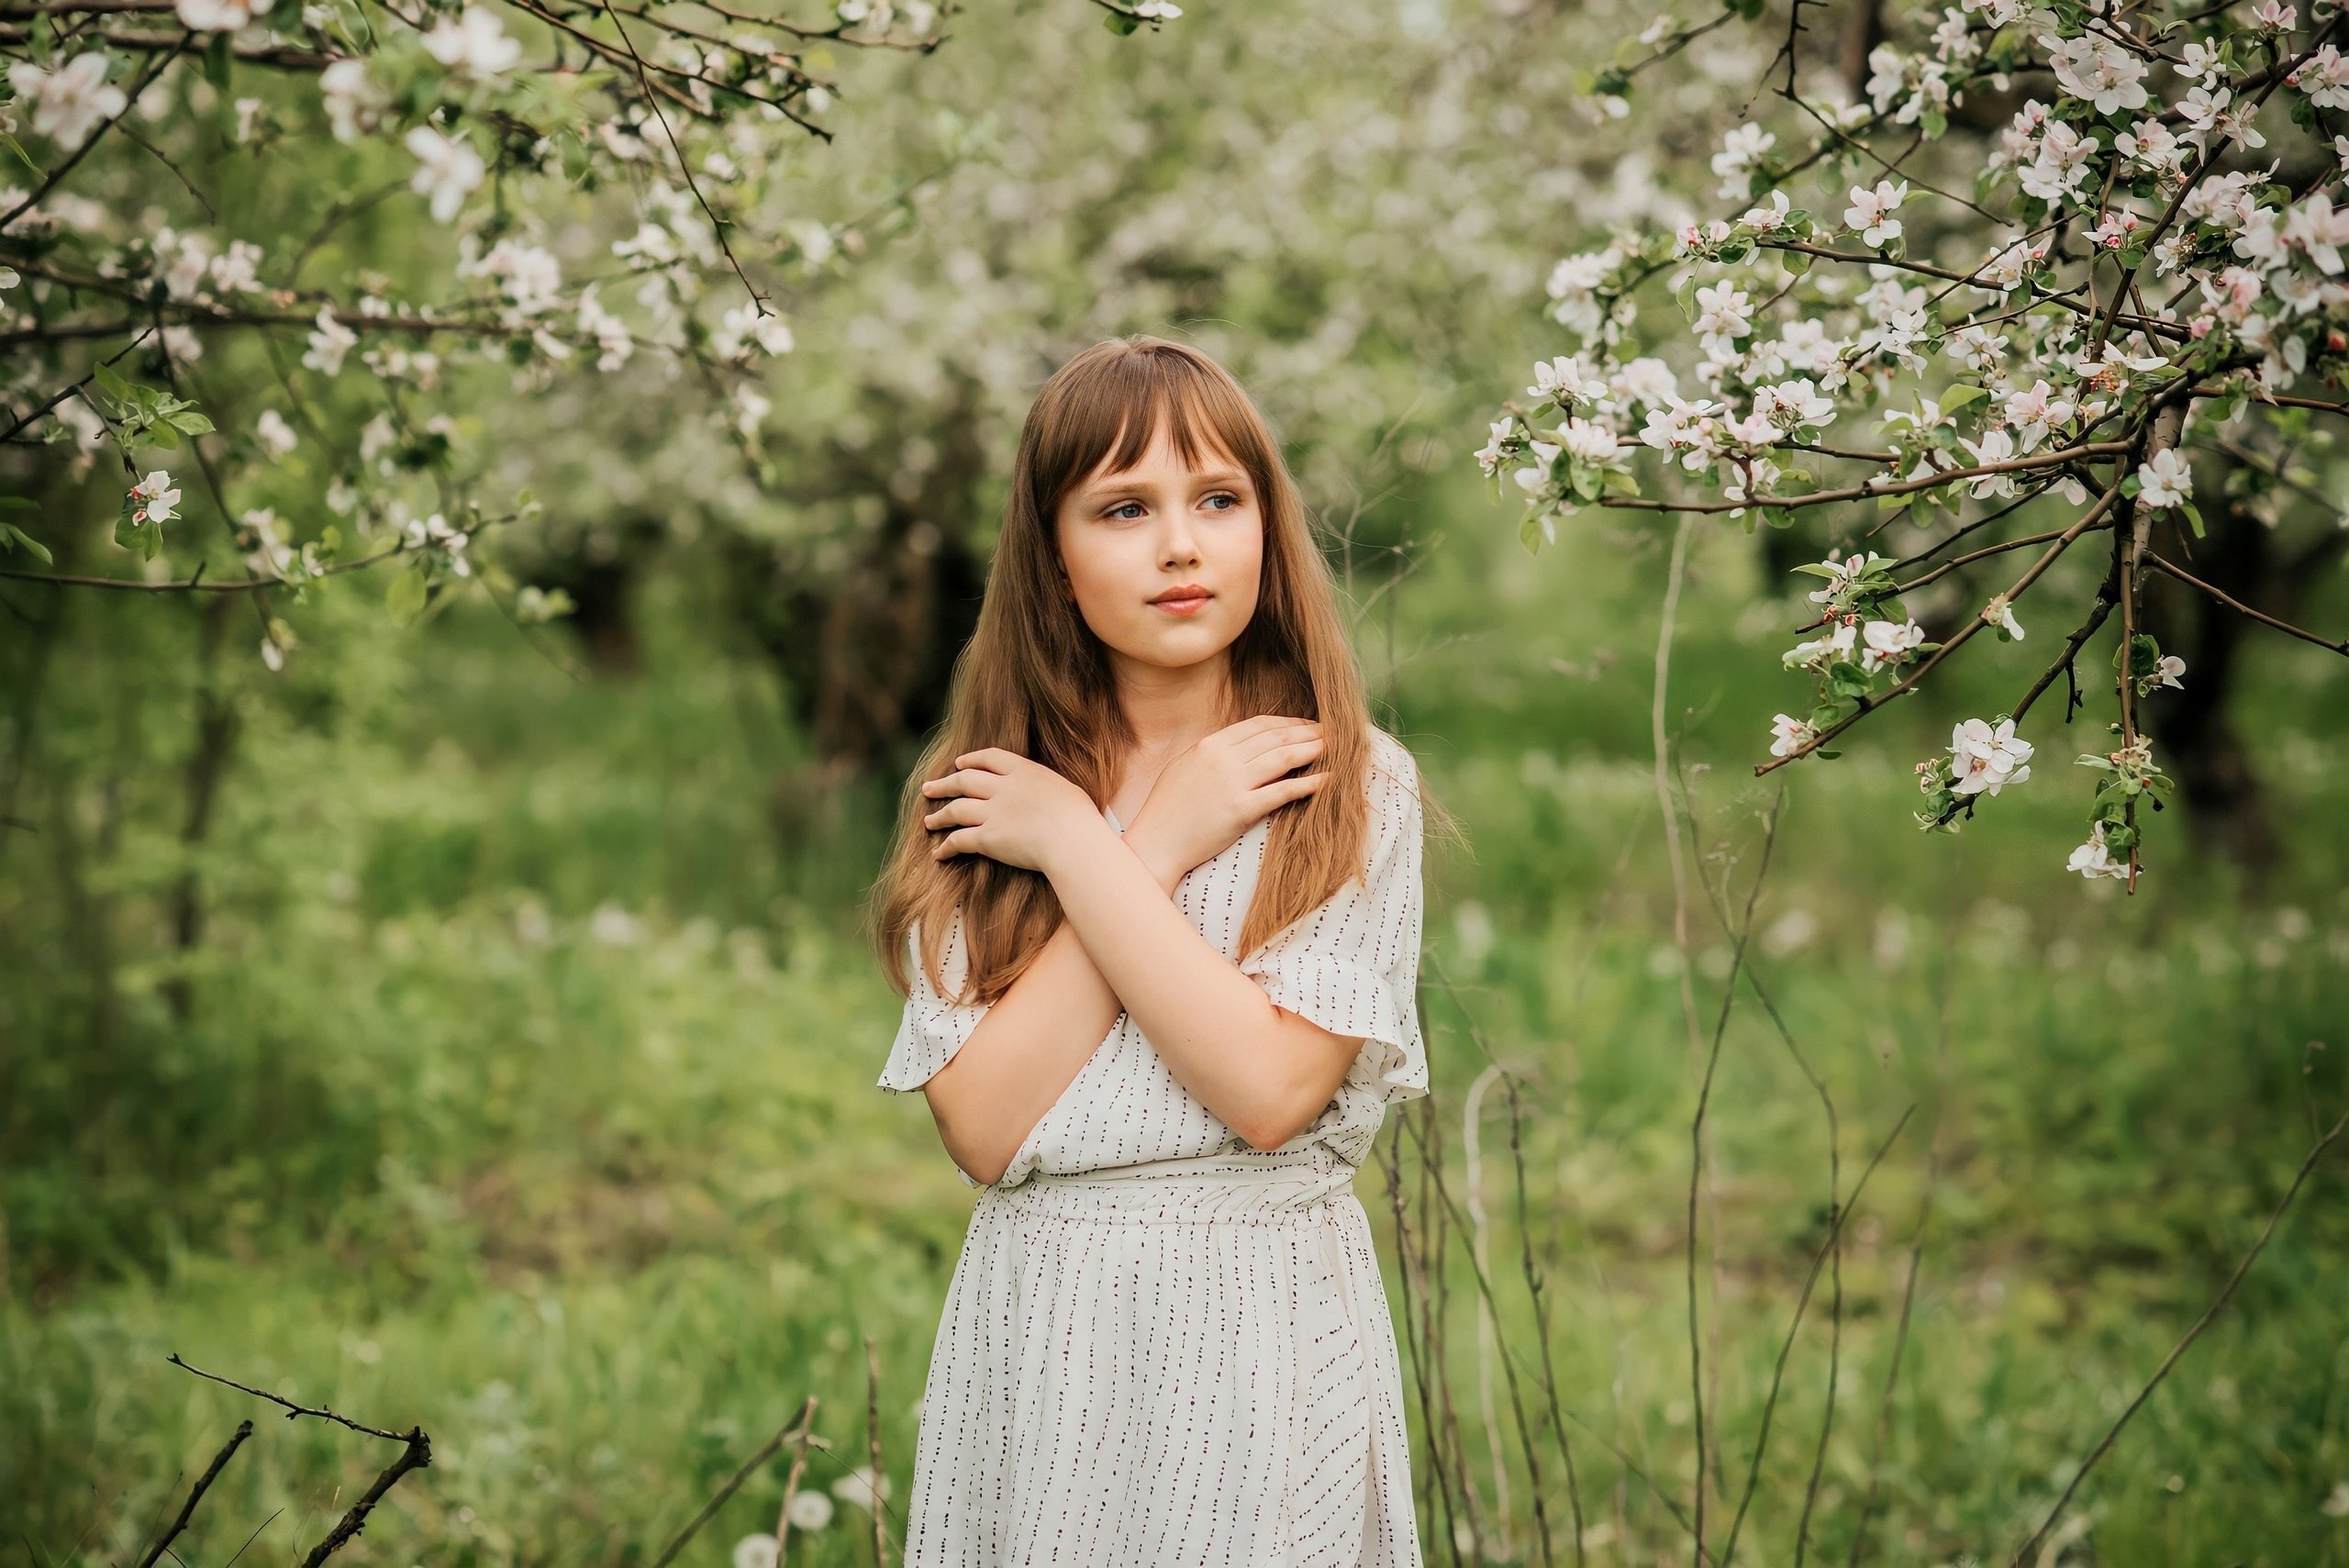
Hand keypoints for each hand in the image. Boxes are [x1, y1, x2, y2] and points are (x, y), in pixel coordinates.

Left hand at [921, 747, 1109, 875]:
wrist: (1073, 839)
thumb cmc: (1080, 818)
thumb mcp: (1065, 789)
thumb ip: (1046, 787)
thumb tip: (1047, 792)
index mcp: (1024, 771)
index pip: (990, 758)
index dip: (971, 760)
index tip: (959, 764)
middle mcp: (1003, 788)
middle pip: (964, 781)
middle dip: (944, 784)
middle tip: (929, 788)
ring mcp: (993, 812)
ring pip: (956, 810)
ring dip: (939, 816)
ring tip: (928, 821)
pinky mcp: (988, 839)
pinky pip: (959, 841)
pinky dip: (946, 848)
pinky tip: (939, 854)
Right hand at [1122, 716, 1328, 883]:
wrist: (1156, 841)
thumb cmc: (1168, 809)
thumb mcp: (1186, 767)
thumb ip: (1214, 753)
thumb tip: (1243, 747)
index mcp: (1210, 744)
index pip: (1258, 726)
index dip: (1288, 723)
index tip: (1307, 725)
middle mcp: (1222, 758)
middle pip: (1275, 738)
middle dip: (1307, 733)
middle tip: (1331, 733)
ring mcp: (1232, 783)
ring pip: (1283, 758)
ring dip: (1312, 750)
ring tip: (1333, 749)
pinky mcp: (1240, 810)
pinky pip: (1283, 792)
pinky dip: (1308, 784)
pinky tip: (1326, 779)